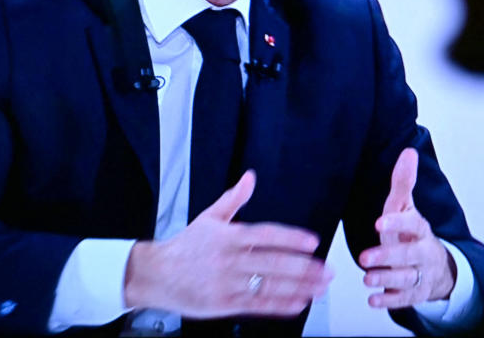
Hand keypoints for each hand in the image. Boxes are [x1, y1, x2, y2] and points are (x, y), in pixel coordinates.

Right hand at [124, 170, 332, 317]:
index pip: (266, 235)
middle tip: (326, 270)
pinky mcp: (224, 304)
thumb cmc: (185, 246)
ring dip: (299, 288)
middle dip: (304, 268)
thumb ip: (234, 199)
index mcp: (229, 236)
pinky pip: (258, 305)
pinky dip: (281, 305)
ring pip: (269, 286)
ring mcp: (227, 283)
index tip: (313, 241)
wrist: (156, 274)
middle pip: (273, 264)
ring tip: (320, 287)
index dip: (292, 238)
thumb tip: (250, 177)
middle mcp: (230, 260)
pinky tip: (299, 303)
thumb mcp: (209, 217)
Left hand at [358, 148, 456, 308]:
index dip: (397, 223)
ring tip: (367, 279)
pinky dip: (389, 300)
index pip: (413, 224)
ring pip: (406, 278)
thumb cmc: (412, 234)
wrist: (437, 268)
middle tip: (365, 258)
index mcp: (420, 229)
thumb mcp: (407, 208)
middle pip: (409, 255)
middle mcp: (423, 252)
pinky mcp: (415, 293)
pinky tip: (374, 299)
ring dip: (386, 279)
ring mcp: (420, 274)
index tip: (379, 223)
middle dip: (387, 257)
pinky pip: (404, 299)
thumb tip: (408, 152)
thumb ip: (403, 183)